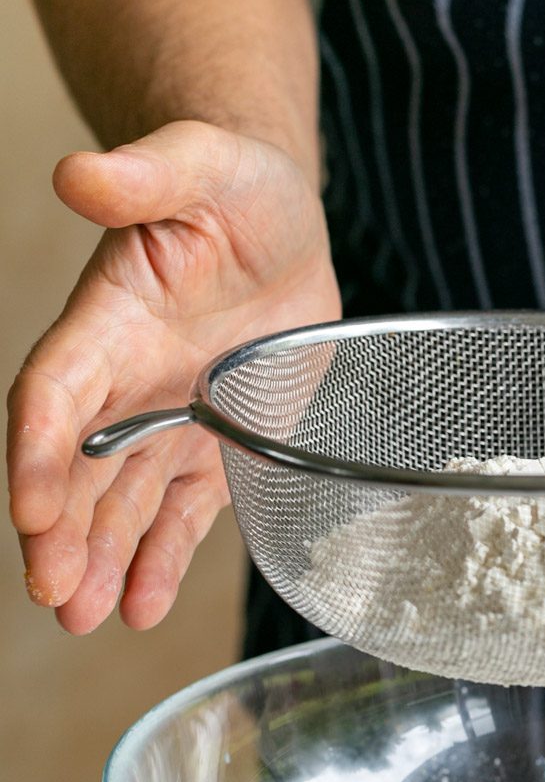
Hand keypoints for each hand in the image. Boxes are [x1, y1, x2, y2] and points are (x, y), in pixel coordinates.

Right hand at [7, 120, 339, 632]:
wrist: (276, 219)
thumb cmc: (233, 183)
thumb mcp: (201, 162)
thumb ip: (145, 175)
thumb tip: (82, 175)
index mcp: (109, 320)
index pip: (55, 392)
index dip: (38, 451)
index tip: (31, 509)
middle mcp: (126, 381)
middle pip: (76, 466)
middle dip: (62, 531)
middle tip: (56, 595)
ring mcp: (168, 419)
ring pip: (120, 502)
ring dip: (102, 561)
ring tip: (85, 619)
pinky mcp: (215, 445)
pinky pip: (183, 512)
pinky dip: (162, 559)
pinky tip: (141, 608)